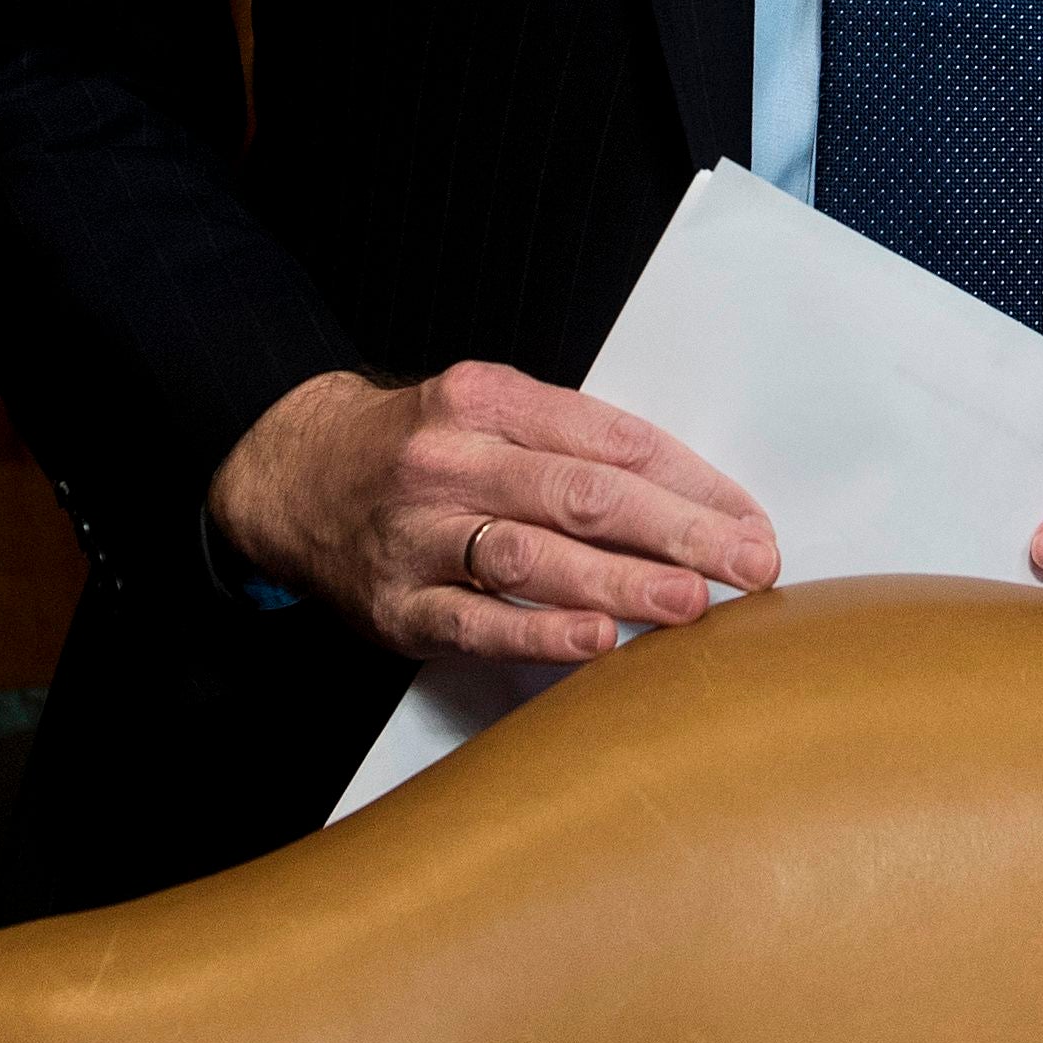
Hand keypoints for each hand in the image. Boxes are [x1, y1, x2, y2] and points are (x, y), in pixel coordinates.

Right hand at [209, 364, 778, 664]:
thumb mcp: (489, 411)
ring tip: (690, 602)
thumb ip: (575, 444)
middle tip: (747, 563)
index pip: (612, 439)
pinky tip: (596, 643)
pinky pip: (474, 622)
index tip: (750, 520)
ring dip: (620, 583)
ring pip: (532, 557)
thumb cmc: (418, 447)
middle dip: (677, 532)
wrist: (293, 475)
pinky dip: (538, 633)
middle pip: (583, 494)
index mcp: (488, 399)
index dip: (692, 481)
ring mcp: (419, 534)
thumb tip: (693, 500)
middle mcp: (453, 460)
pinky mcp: (396, 604)